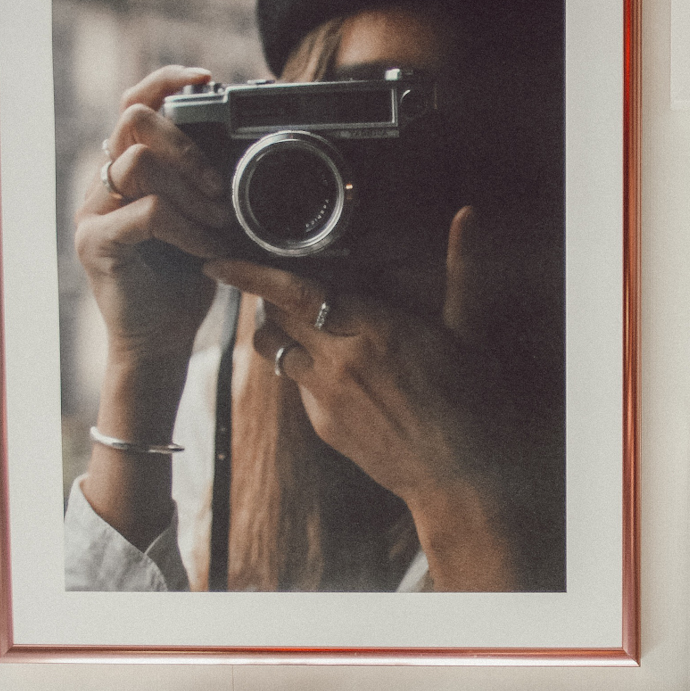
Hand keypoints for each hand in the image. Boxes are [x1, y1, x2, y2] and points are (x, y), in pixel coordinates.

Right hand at [76, 66, 229, 373]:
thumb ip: (207, 184)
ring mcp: (93, 211)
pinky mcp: (97, 242)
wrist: (160, 343)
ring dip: (191, 190)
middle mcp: (102, 184)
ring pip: (139, 163)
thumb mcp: (205, 222)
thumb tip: (244, 149)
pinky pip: (147, 211)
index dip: (165, 81)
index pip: (133, 103)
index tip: (206, 79)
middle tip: (218, 185)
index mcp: (125, 171)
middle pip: (132, 119)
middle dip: (185, 143)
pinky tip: (208, 250)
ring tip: (218, 224)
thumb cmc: (184, 282)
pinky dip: (188, 228)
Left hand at [205, 209, 528, 590]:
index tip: (217, 262)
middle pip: (275, 316)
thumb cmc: (472, 401)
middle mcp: (340, 360)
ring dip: (276, 330)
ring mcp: (326, 396)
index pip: (294, 292)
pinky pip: (295, 385)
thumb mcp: (470, 330)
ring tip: (294, 321)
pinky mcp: (323, 426)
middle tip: (276, 283)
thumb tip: (468, 215)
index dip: (251, 274)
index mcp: (374, 328)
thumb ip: (463, 268)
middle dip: (268, 295)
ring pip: (274, 350)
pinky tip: (329, 368)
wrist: (460, 476)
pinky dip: (301, 367)